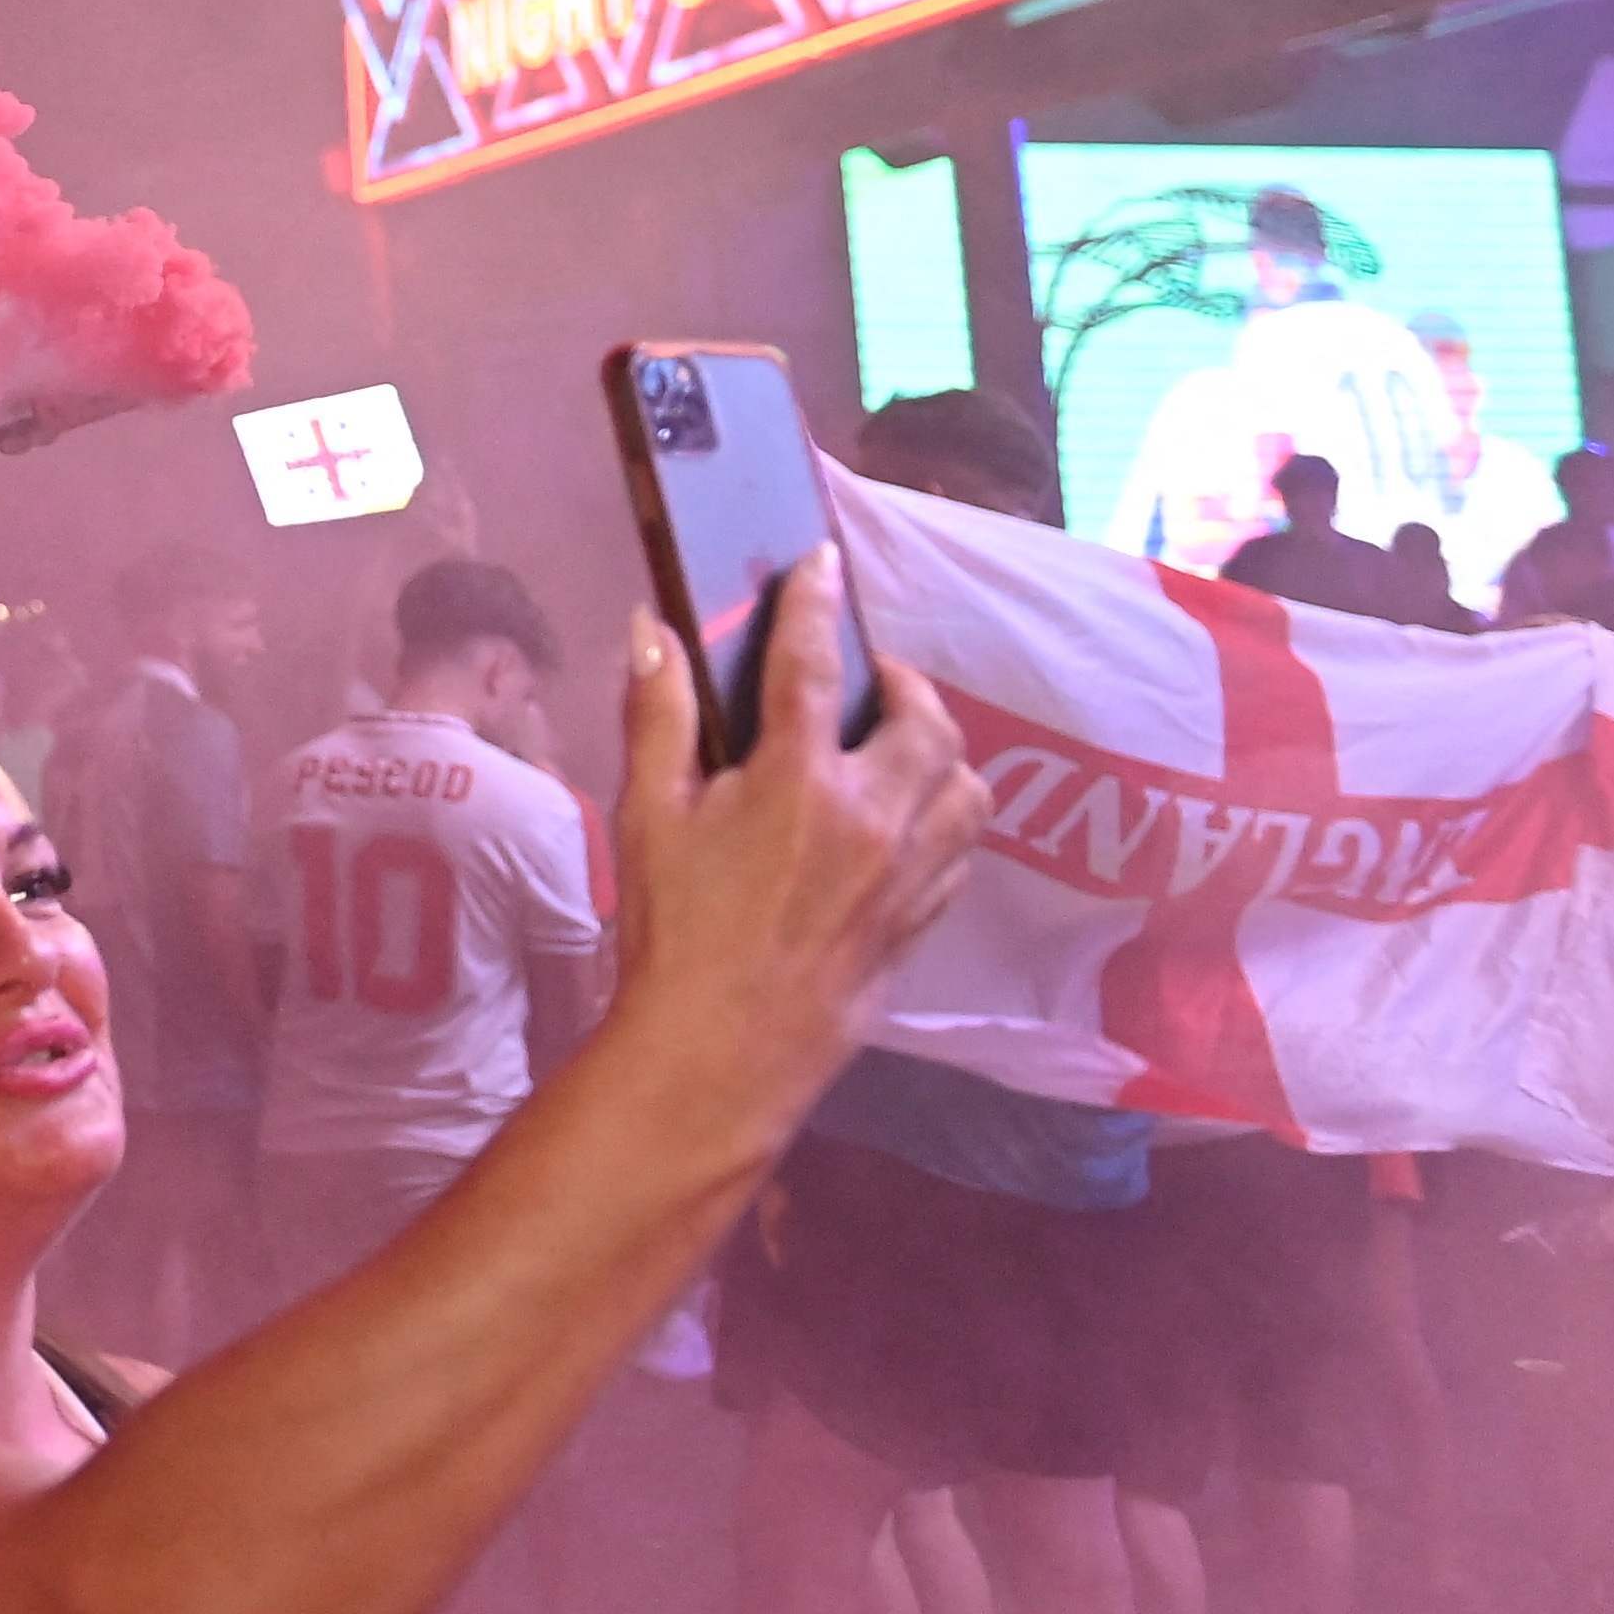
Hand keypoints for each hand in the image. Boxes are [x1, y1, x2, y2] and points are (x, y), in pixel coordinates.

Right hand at [600, 551, 977, 1141]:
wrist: (721, 1050)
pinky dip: (945, 813)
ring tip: (899, 743)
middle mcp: (874, 816)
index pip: (814, 664)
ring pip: (966, 786)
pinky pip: (961, 847)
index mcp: (800, 781)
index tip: (819, 562)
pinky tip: (905, 818)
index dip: (814, 602)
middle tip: (867, 677)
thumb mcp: (647, 817)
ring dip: (941, 749)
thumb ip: (659, 716)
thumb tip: (655, 630)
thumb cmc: (672, 930)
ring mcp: (908, 873)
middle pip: (927, 722)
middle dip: (903, 683)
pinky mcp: (920, 919)